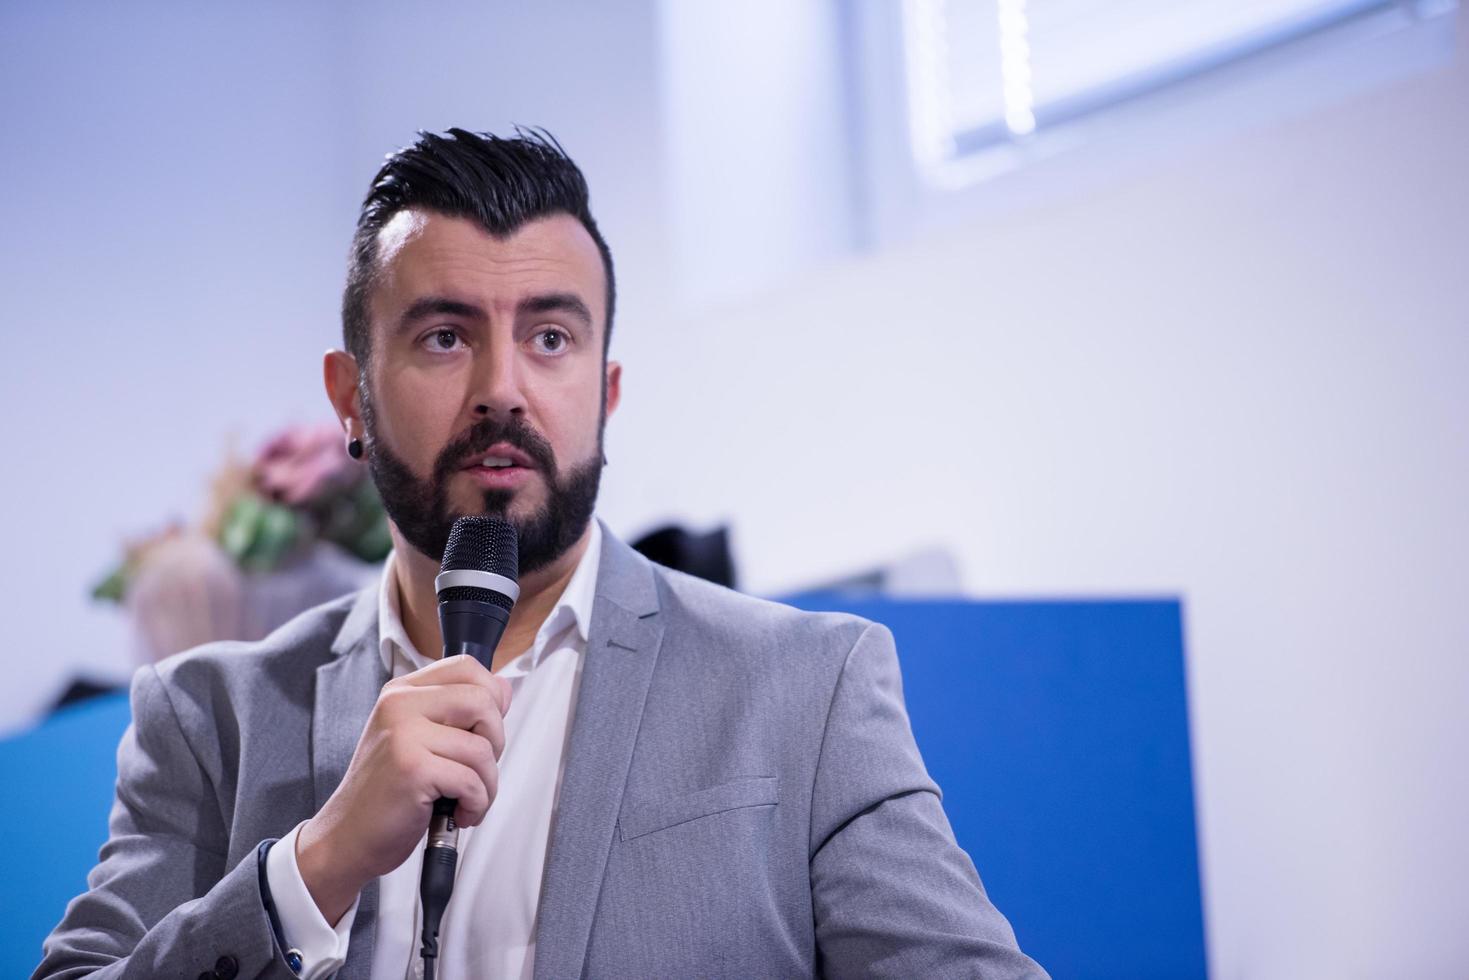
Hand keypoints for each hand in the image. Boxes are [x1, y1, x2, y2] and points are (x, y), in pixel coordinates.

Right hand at [296, 655, 510, 923]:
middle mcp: (399, 705)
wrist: (347, 837)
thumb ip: (456, 712)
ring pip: (482, 748)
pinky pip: (472, 781)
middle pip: (483, 701)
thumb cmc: (388, 792)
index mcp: (402, 692)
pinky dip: (476, 804)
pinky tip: (458, 814)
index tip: (483, 731)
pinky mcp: (411, 768)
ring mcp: (403, 735)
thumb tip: (503, 689)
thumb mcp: (419, 739)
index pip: (467, 667)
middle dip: (495, 742)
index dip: (491, 698)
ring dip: (487, 784)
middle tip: (476, 768)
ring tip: (466, 800)